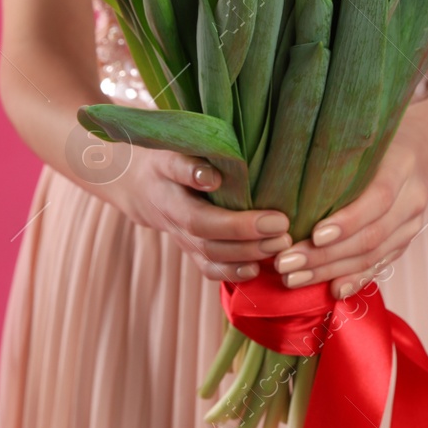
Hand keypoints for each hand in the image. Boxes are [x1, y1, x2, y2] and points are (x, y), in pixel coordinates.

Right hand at [90, 148, 290, 282]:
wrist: (141, 185)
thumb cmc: (163, 162)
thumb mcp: (170, 154)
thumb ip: (188, 165)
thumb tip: (213, 177)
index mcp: (171, 200)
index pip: (203, 221)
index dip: (238, 225)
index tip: (275, 218)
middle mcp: (177, 226)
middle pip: (212, 244)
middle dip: (251, 241)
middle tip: (285, 232)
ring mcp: (184, 242)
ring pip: (213, 260)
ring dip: (249, 257)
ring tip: (281, 246)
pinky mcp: (192, 250)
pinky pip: (210, 270)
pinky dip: (234, 273)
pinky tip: (259, 268)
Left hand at [273, 132, 427, 298]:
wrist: (427, 150)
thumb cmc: (384, 139)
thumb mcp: (368, 136)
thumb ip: (342, 154)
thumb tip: (291, 174)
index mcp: (402, 167)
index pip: (379, 199)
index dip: (349, 220)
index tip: (315, 235)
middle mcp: (412, 200)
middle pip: (370, 236)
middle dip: (325, 255)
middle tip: (286, 263)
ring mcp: (410, 225)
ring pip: (372, 256)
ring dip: (331, 271)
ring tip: (294, 278)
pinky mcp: (404, 242)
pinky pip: (380, 265)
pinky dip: (356, 279)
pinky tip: (332, 291)